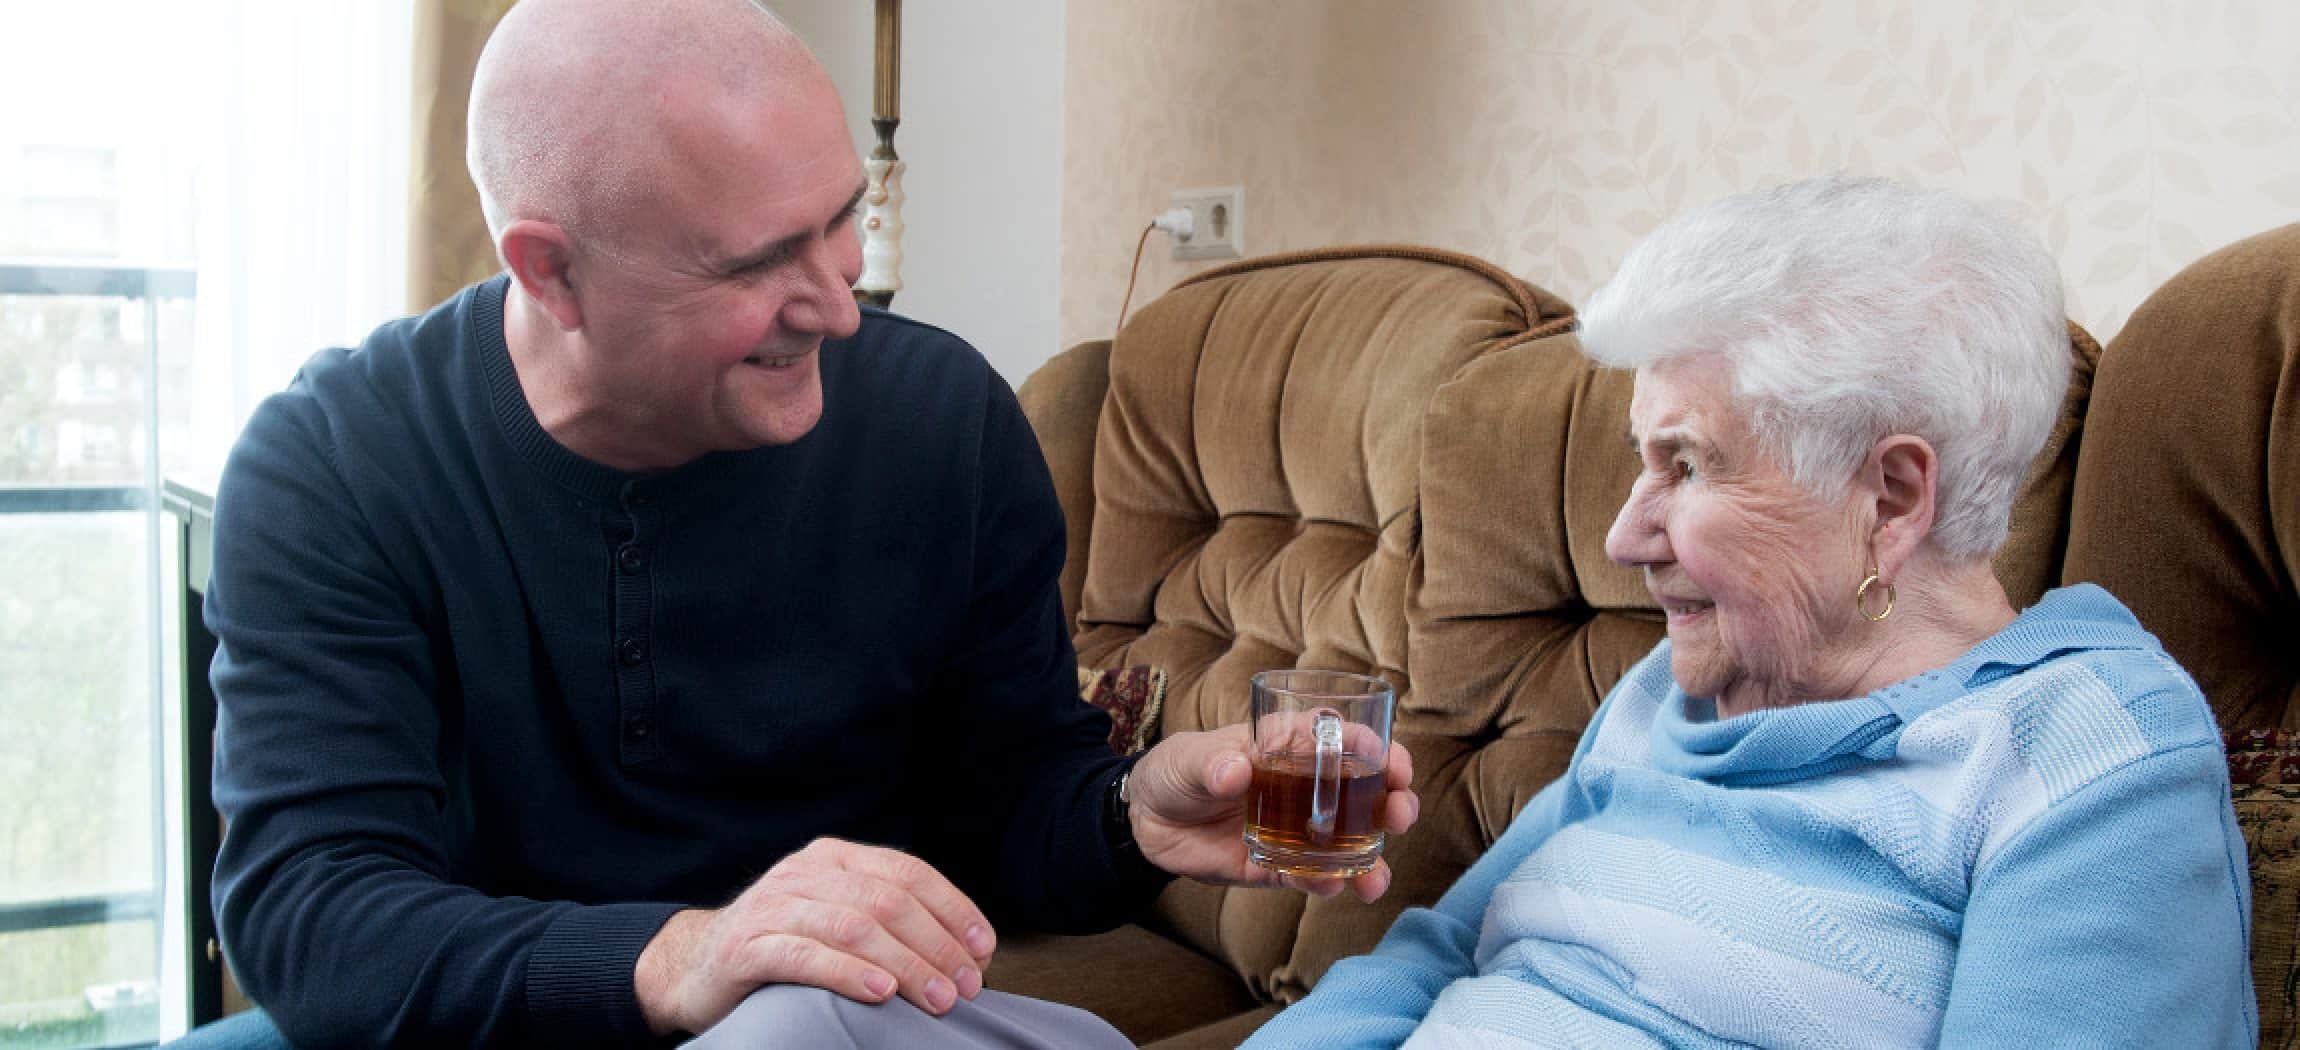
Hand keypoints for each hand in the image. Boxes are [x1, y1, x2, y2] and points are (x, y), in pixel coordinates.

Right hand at [633, 838, 996, 1035]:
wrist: (695, 966)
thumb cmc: (783, 947)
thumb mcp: (837, 920)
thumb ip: (888, 921)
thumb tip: (966, 951)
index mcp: (835, 858)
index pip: (908, 872)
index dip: (952, 909)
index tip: (983, 950)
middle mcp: (805, 872)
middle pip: (887, 901)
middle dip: (936, 945)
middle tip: (965, 985)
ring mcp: (773, 906)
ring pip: (853, 926)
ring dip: (904, 964)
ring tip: (935, 996)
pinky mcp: (747, 946)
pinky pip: (806, 955)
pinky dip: (849, 973)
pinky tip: (880, 992)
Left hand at [1126, 725, 1418, 901]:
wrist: (1145, 819)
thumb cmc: (1176, 770)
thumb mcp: (1189, 758)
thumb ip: (1211, 763)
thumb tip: (1235, 771)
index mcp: (1289, 747)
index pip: (1345, 741)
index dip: (1378, 750)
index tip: (1396, 766)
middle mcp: (1304, 788)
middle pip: (1363, 794)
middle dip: (1393, 804)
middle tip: (1401, 816)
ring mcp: (1294, 830)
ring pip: (1347, 845)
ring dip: (1370, 860)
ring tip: (1375, 879)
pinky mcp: (1275, 866)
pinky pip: (1307, 877)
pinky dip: (1323, 883)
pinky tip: (1331, 888)